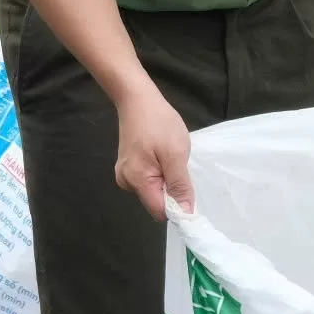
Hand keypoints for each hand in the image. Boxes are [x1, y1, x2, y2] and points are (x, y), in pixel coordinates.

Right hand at [114, 90, 193, 219]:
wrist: (137, 100)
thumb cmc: (158, 124)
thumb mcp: (175, 154)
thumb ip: (180, 185)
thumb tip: (186, 213)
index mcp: (136, 180)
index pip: (160, 211)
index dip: (178, 207)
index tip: (189, 191)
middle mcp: (126, 182)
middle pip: (156, 202)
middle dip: (172, 191)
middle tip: (177, 165)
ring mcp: (125, 174)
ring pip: (153, 192)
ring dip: (166, 181)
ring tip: (168, 157)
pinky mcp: (127, 167)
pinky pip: (148, 181)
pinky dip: (159, 174)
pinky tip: (160, 156)